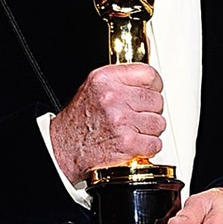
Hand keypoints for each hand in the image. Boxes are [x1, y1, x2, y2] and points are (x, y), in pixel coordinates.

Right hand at [49, 63, 165, 183]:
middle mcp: (113, 98)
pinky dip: (148, 146)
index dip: (154, 86)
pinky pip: (155, 143)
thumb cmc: (78, 120)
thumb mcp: (93, 87)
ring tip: (132, 130)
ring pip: (158, 123)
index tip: (152, 91)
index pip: (148, 75)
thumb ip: (120, 80)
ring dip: (149, 130)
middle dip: (150, 110)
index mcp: (105, 79)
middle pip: (156, 100)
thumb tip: (149, 80)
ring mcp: (121, 121)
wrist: (64, 148)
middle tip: (136, 116)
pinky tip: (134, 143)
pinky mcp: (128, 144)